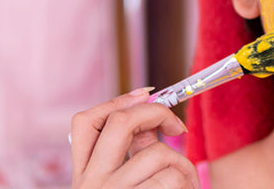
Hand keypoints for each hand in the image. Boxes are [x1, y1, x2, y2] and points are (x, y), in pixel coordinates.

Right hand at [70, 87, 198, 187]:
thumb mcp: (127, 183)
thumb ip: (137, 154)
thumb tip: (152, 116)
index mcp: (85, 176)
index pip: (85, 123)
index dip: (117, 101)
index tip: (145, 93)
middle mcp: (91, 183)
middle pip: (119, 123)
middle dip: (156, 113)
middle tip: (178, 127)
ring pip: (158, 153)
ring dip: (183, 164)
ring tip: (188, 181)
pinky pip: (173, 177)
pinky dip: (187, 182)